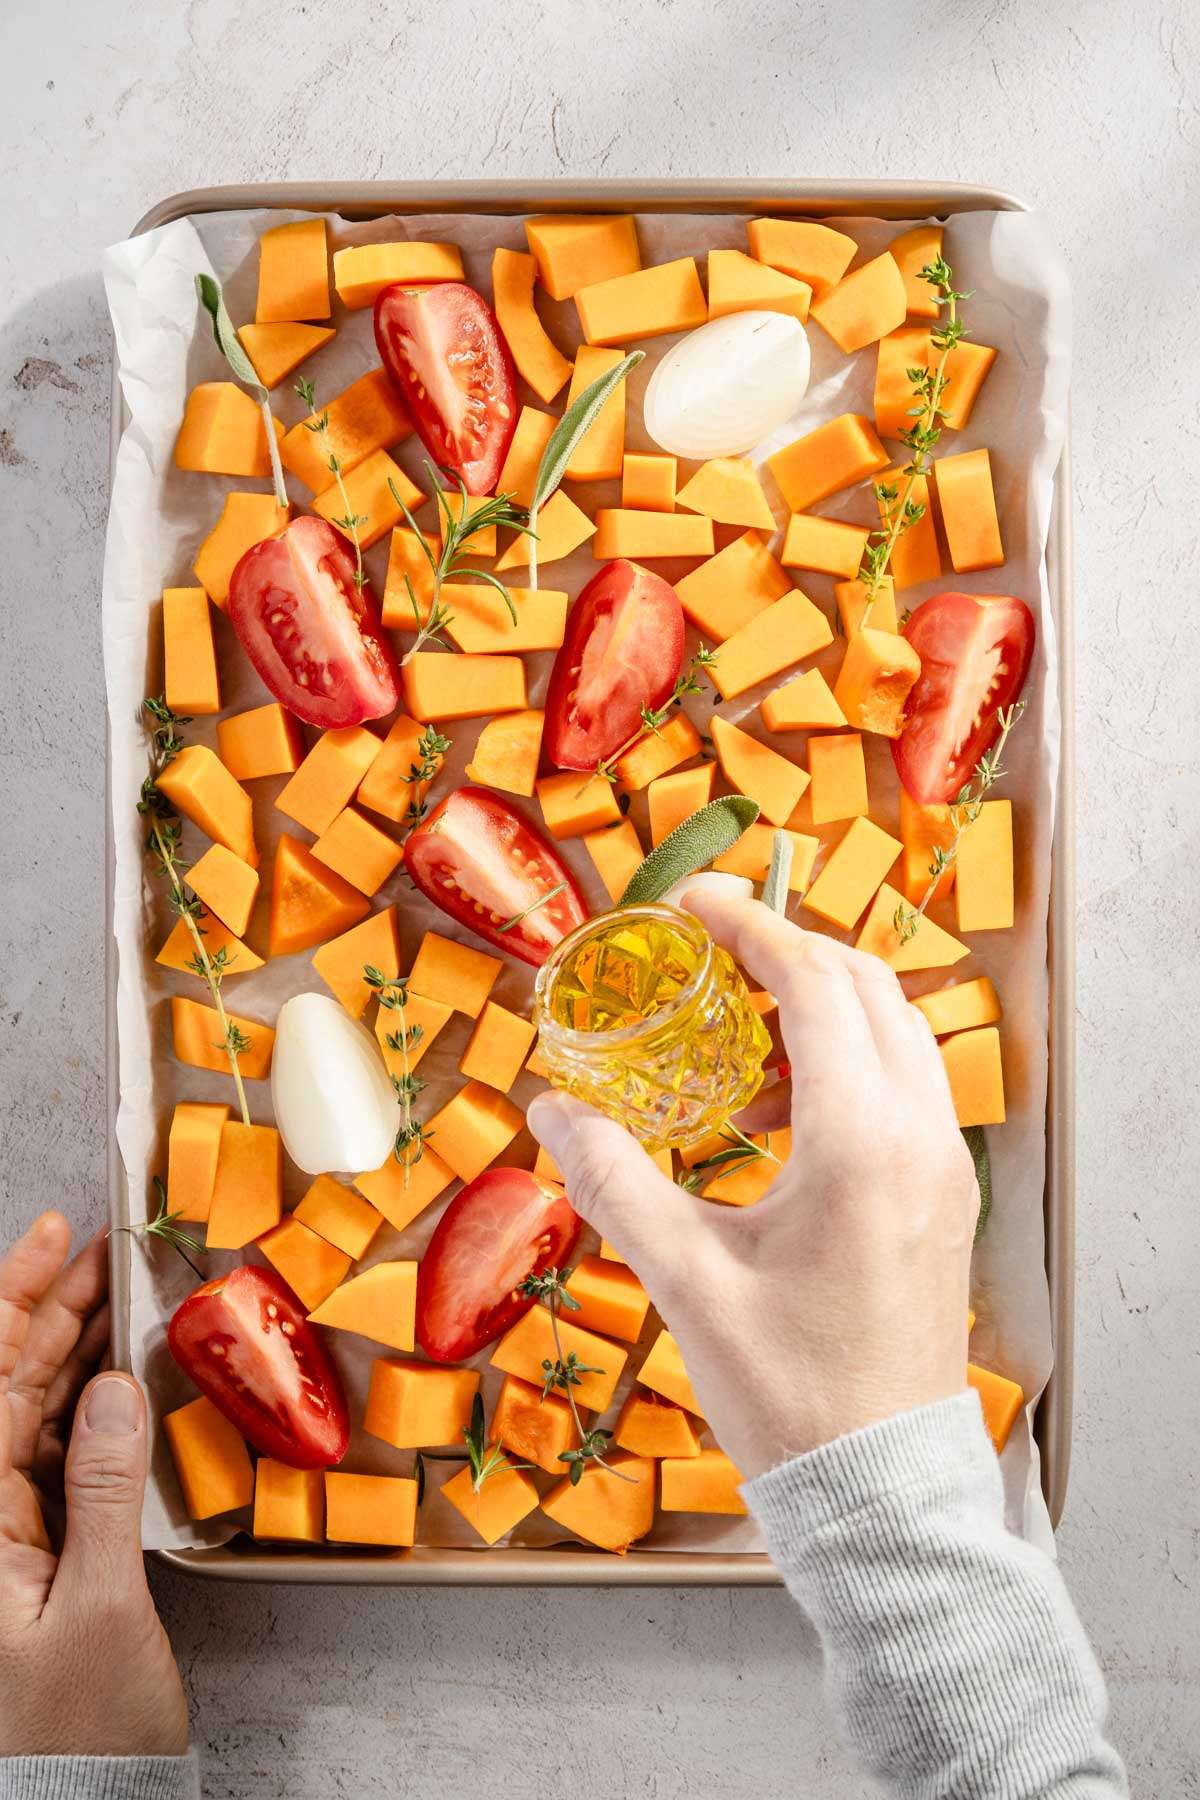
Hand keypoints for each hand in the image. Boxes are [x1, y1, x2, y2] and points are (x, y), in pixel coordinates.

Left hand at [0, 1212, 187, 1756]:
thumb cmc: (79, 1731)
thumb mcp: (100, 1610)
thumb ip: (105, 1493)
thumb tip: (116, 1389)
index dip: (13, 1300)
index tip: (54, 1236)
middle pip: (5, 1386)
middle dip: (51, 1308)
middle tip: (104, 1249)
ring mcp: (6, 1533)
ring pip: (33, 1412)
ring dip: (73, 1348)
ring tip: (117, 1291)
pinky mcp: (39, 1551)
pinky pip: (60, 1454)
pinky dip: (92, 1404)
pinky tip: (120, 1371)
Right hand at [526, 894, 977, 1479]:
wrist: (881, 1491)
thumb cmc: (789, 1393)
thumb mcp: (687, 1280)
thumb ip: (616, 1180)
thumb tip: (551, 1110)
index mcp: (862, 1142)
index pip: (814, 984)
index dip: (748, 926)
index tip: (689, 901)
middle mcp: (921, 1137)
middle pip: (866, 986)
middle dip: (786, 949)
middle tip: (708, 950)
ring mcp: (945, 1168)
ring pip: (894, 1034)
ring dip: (819, 1006)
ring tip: (733, 1036)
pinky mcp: (943, 1199)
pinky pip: (902, 1089)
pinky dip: (844, 1063)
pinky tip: (772, 1112)